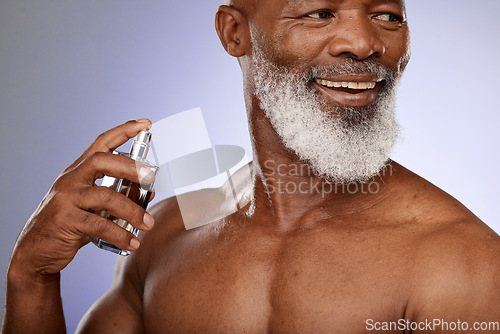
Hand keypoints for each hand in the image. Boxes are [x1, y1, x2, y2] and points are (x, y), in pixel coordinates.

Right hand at [10, 119, 155, 278]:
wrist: (36, 250)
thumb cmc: (69, 224)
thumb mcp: (92, 206)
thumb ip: (116, 197)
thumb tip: (149, 192)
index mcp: (79, 171)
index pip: (101, 142)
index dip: (124, 131)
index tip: (145, 124)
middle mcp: (71, 179)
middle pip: (101, 160)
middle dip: (130, 166)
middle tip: (151, 178)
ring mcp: (66, 198)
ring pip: (105, 196)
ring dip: (132, 211)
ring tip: (148, 224)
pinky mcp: (65, 220)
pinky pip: (99, 224)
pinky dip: (120, 234)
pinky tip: (132, 242)